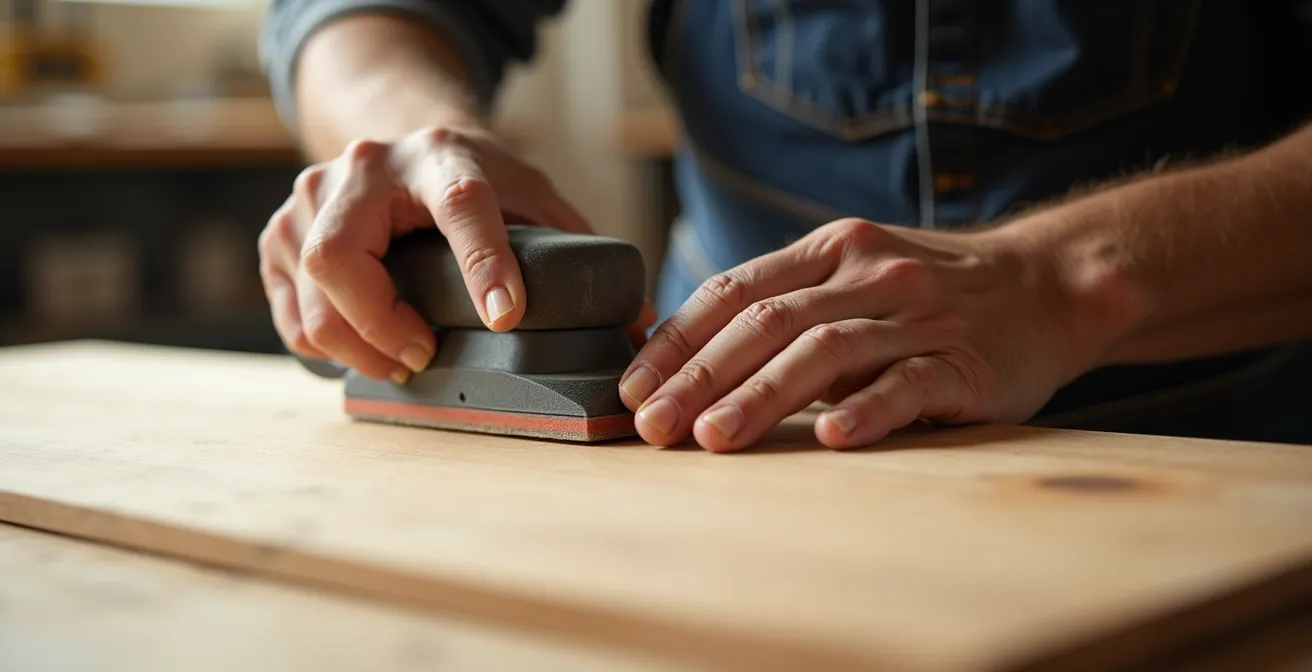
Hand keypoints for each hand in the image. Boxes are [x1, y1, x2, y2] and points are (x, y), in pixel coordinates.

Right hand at [258, 125, 593, 382]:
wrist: (405, 145)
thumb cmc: (474, 180)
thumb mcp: (532, 198)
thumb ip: (579, 252)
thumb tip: (637, 325)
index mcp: (442, 158)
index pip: (460, 206)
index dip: (482, 264)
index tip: (505, 318)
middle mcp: (365, 167)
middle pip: (340, 256)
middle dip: (381, 325)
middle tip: (424, 356)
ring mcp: (311, 196)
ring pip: (308, 286)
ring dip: (354, 344)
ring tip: (402, 360)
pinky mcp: (282, 231)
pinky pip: (289, 306)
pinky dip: (321, 342)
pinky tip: (359, 350)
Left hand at [618, 218, 1115, 450]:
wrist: (1050, 284)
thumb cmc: (930, 292)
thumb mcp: (853, 275)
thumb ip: (786, 305)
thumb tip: (689, 360)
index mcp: (830, 251)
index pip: (734, 291)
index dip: (676, 340)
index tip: (631, 388)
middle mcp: (867, 274)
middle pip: (767, 321)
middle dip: (700, 376)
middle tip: (652, 426)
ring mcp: (918, 316)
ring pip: (825, 351)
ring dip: (761, 395)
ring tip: (713, 438)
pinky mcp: (965, 362)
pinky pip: (909, 383)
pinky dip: (865, 408)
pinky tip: (828, 436)